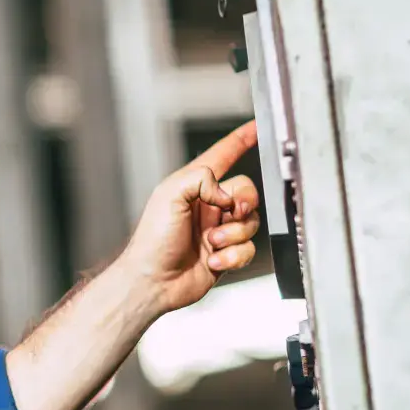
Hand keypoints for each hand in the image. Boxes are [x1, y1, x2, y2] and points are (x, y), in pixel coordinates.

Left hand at [122, 121, 261, 315]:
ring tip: (211, 244)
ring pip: (251, 222)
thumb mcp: (170, 194)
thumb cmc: (153, 240)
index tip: (257, 128)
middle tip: (227, 215)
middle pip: (247, 192)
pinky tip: (214, 261)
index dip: (240, 141)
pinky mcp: (226, 253)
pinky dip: (234, 255)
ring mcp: (218, 230)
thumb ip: (201, 179)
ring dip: (233, 235)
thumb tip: (228, 195)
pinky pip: (248, 249)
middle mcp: (208, 206)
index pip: (222, 155)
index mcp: (193, 186)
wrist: (153, 281)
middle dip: (242, 204)